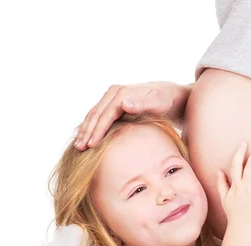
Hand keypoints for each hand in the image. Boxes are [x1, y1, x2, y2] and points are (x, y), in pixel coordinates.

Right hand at [74, 82, 190, 150]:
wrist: (172, 95)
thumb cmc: (167, 101)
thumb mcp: (159, 102)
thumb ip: (142, 103)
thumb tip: (124, 103)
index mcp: (121, 93)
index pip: (105, 114)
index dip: (97, 130)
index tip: (91, 145)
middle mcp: (114, 92)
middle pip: (95, 114)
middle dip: (86, 132)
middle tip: (79, 148)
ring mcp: (112, 98)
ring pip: (94, 115)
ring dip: (85, 130)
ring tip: (78, 146)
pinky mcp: (113, 104)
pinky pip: (98, 116)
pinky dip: (90, 127)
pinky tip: (84, 137)